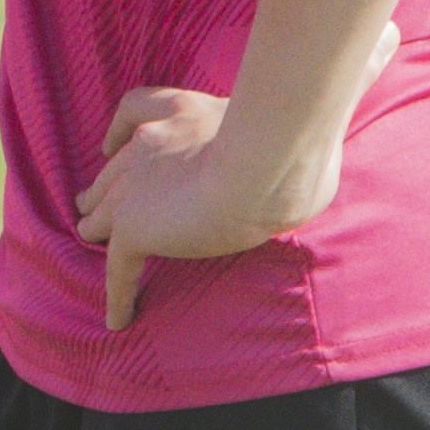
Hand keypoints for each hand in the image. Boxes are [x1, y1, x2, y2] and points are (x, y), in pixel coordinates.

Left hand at [80, 82, 336, 331]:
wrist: (263, 162)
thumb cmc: (289, 141)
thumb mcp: (283, 115)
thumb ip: (287, 122)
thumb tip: (337, 115)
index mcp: (177, 112)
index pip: (135, 114)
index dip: (121, 133)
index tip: (113, 144)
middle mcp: (145, 143)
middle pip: (110, 170)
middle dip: (104, 187)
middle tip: (94, 203)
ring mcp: (133, 186)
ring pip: (102, 213)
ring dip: (98, 226)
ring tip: (91, 239)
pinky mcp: (133, 227)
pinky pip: (117, 267)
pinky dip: (116, 293)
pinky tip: (116, 318)